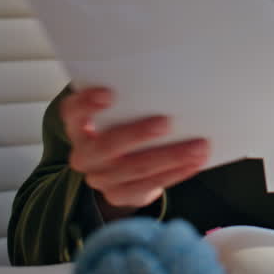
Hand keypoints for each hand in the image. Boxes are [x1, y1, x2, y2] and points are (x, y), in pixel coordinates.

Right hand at [60, 87, 210, 216]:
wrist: (118, 167)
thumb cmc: (124, 124)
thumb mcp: (121, 110)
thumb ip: (132, 99)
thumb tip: (173, 79)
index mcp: (79, 126)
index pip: (73, 112)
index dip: (87, 103)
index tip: (110, 94)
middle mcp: (84, 154)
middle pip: (107, 146)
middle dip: (138, 134)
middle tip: (167, 122)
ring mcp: (99, 177)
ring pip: (135, 168)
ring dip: (171, 156)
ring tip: (199, 146)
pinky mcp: (118, 194)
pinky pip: (148, 186)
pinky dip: (175, 174)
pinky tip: (194, 164)